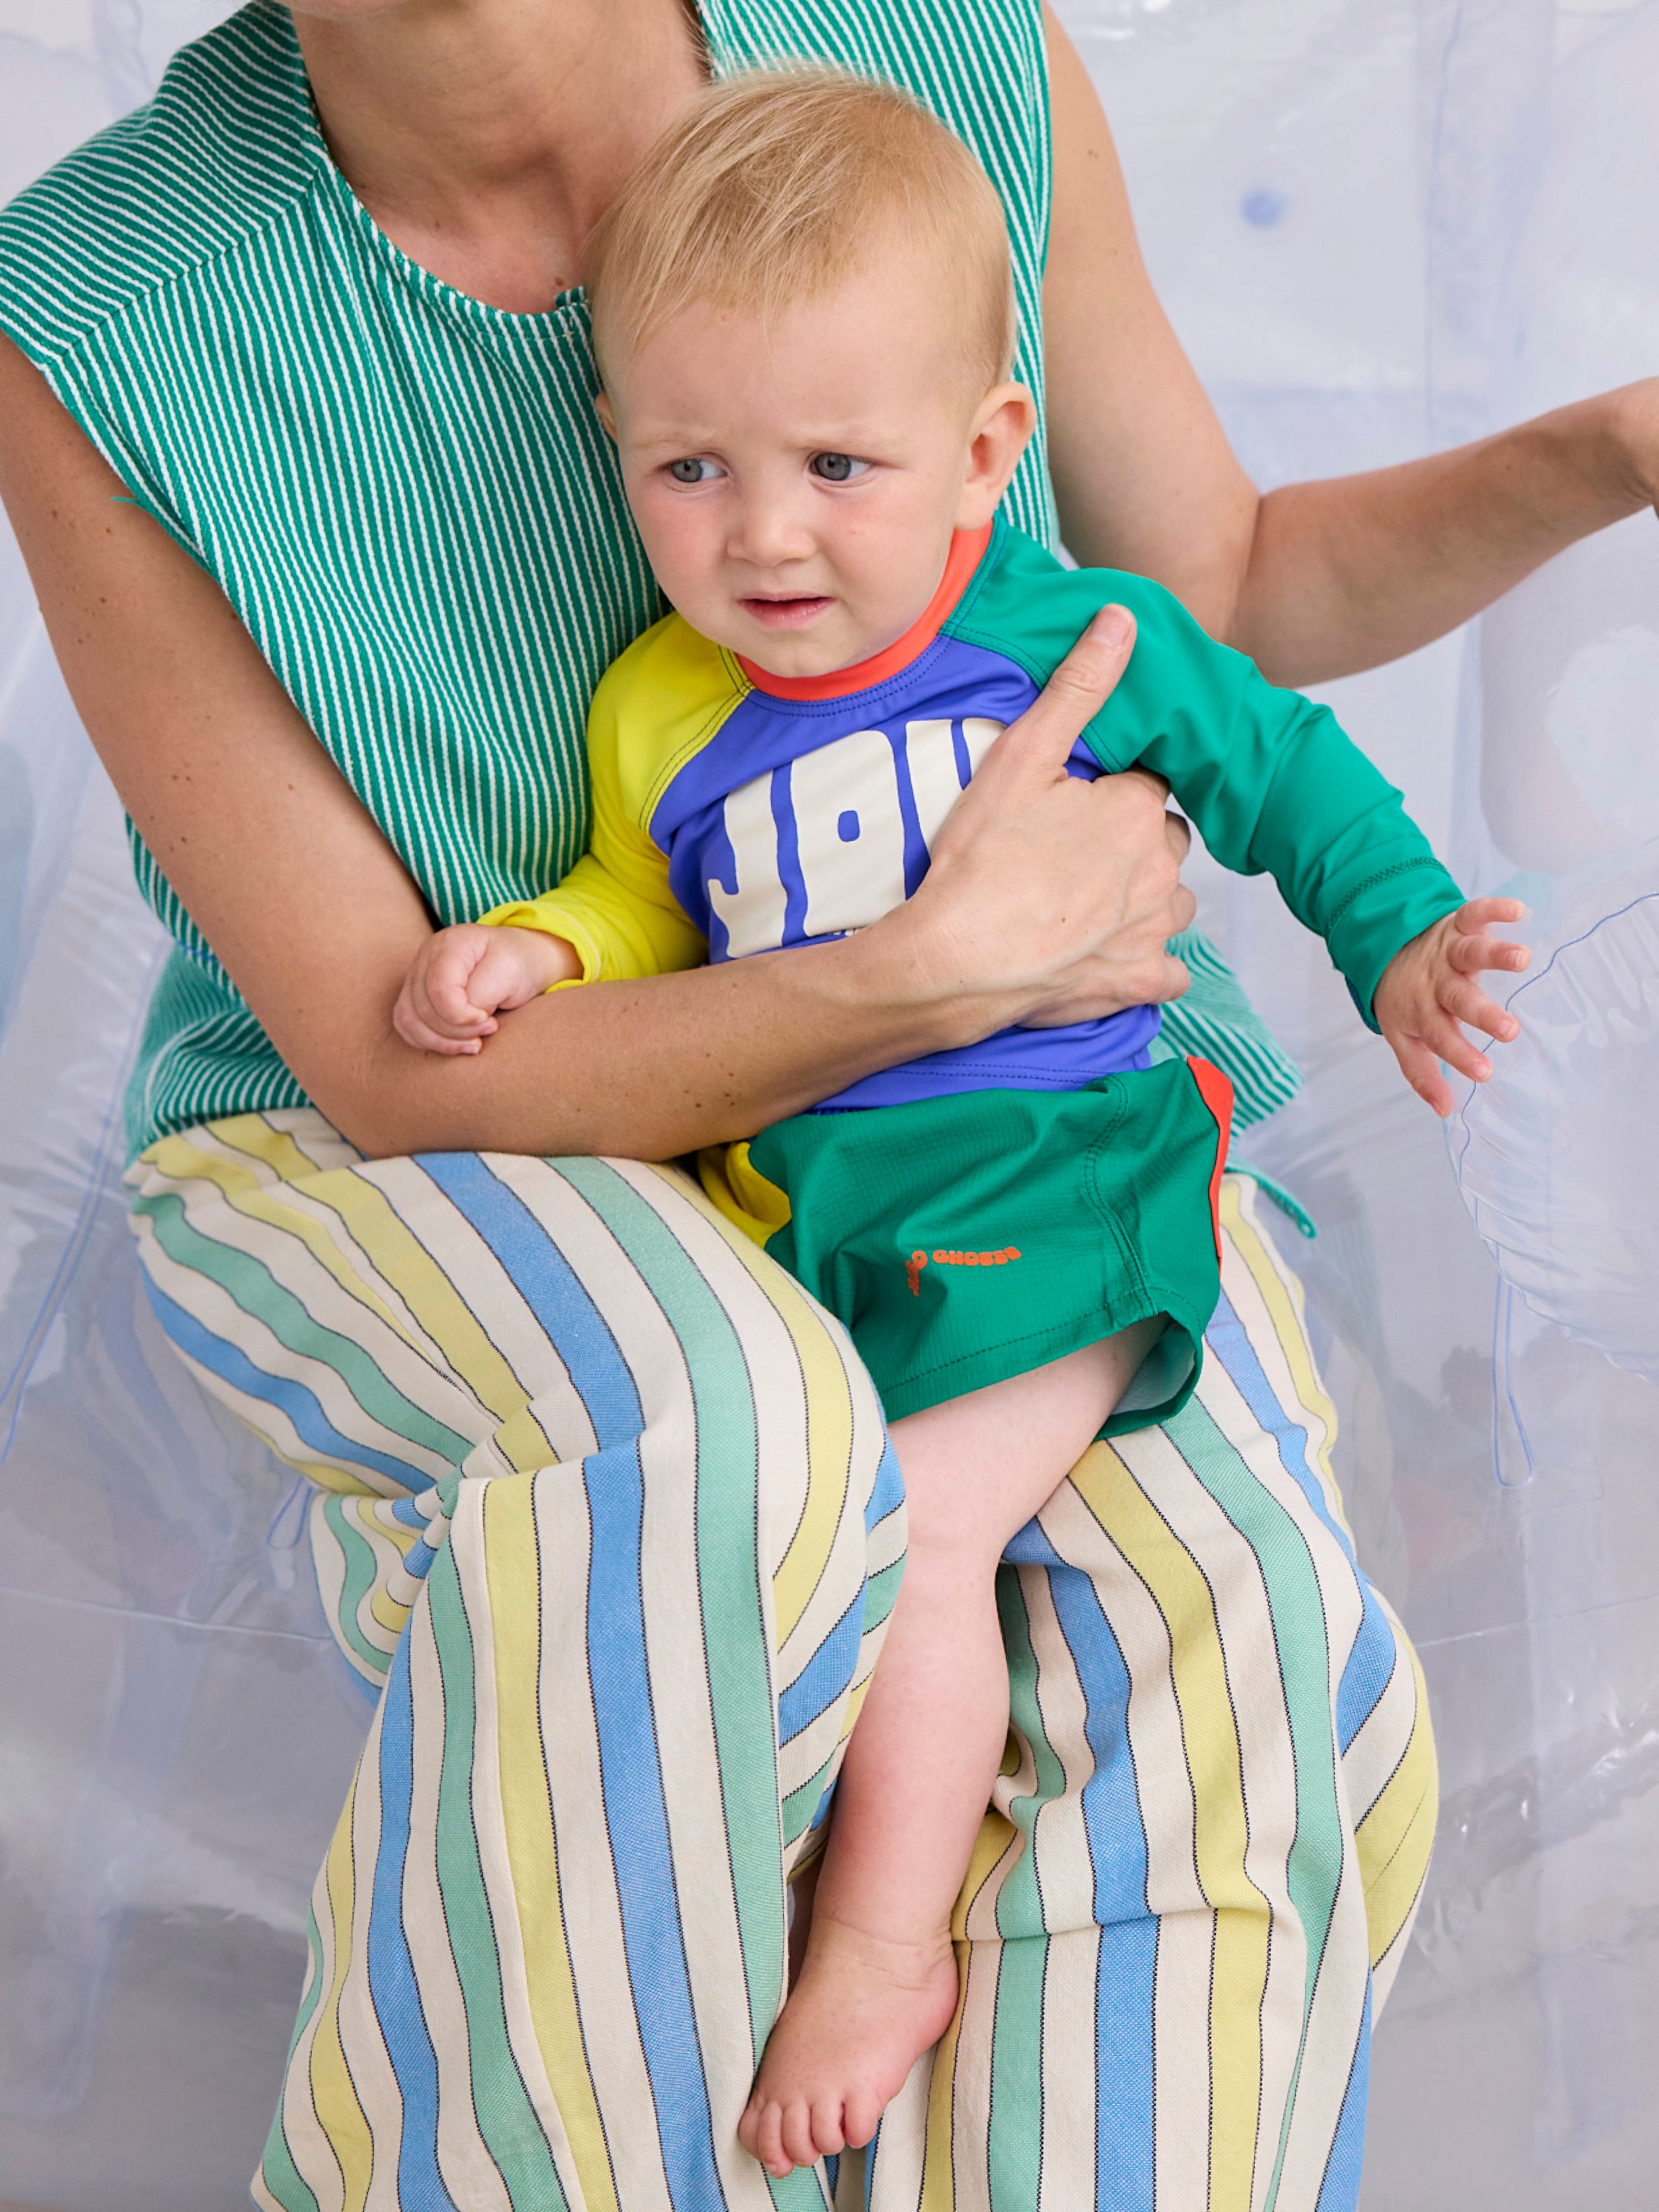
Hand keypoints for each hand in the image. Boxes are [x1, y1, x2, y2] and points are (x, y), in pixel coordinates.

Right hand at [393, 923, 578, 1054]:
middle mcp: (426, 957)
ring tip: (474, 1044)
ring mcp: (416, 976)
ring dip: (442, 1041)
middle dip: (457, 1031)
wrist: (519, 960)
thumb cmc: (517, 963)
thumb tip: (461, 1018)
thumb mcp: (510, 971)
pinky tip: (454, 1044)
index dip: (461, 1016)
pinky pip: (406, 1024)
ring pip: (409, 1019)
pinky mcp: (415, 995)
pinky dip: (427, 1041)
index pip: (439, 990)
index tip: (490, 1021)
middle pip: (423, 1008)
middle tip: (490, 1029)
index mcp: (450, 945)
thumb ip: (482, 994)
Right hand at [891, 606, 1195, 1029]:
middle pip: (1162, 841)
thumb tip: (1123, 621)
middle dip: (1129, 843)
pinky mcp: (1138, 981)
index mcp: (1139, 812)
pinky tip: (1111, 954)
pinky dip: (1148, 963)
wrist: (956, 961)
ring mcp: (1153, 931)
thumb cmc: (981, 863)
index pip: (1145, 786)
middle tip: (1066, 855)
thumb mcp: (1020, 758)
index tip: (1066, 808)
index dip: (1106, 793)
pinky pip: (1169, 970)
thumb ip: (1077, 688)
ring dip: (1143, 899)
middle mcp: (1161, 870)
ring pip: (1171, 902)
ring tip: (1084, 903)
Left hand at [1372, 898, 1528, 1116]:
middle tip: (1509, 1029)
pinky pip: (1475, 912)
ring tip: (1521, 959)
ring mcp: (1448, 951)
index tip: (1484, 1073)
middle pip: (1459, 998)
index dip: (1460, 1055)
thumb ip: (1422, 1073)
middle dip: (1483, 1013)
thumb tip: (1445, 1111)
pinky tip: (1517, 911)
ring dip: (1495, 955)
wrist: (1384, 944)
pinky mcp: (1458, 923)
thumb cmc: (1404, 998)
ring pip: (1471, 952)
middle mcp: (1437, 981)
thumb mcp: (1403, 1037)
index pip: (1440, 1037)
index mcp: (1424, 1010)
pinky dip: (1494, 909)